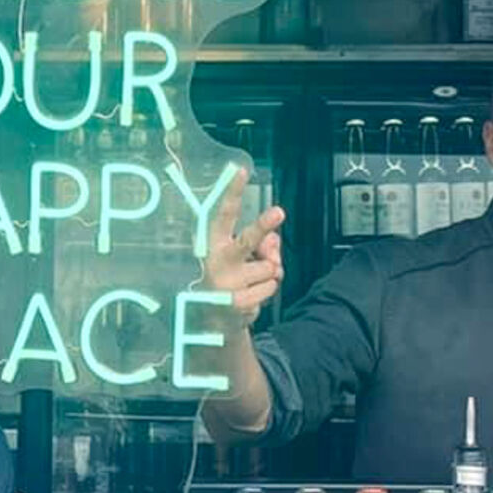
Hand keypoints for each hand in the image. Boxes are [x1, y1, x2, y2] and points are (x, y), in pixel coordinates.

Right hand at [202, 167, 285, 331]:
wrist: (213, 322)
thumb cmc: (230, 279)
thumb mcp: (241, 258)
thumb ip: (261, 244)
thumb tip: (275, 240)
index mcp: (213, 243)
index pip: (224, 213)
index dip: (233, 191)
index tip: (241, 170)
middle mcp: (217, 261)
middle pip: (247, 240)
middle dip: (263, 226)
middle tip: (279, 211)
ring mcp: (227, 283)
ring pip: (270, 267)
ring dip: (268, 275)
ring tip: (250, 283)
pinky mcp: (238, 302)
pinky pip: (271, 287)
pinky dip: (267, 291)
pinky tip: (250, 297)